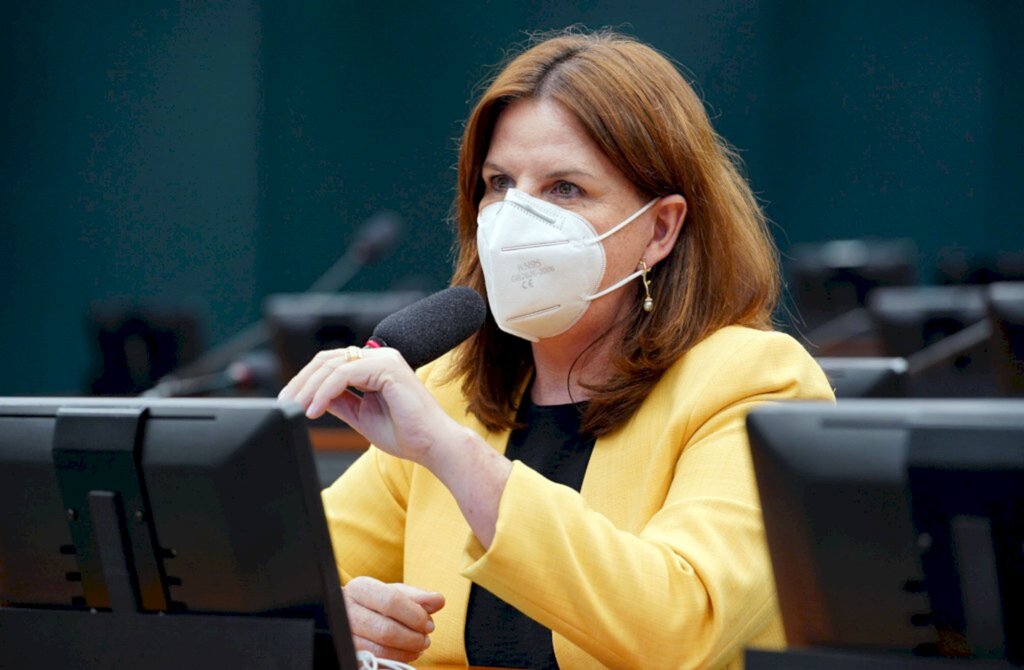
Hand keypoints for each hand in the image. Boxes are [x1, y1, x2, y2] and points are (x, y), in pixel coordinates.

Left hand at [277, 346, 460, 464]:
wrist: (434, 446)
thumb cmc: (407, 434)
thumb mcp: (362, 416)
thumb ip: (340, 402)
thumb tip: (312, 398)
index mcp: (376, 367)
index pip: (332, 364)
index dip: (306, 380)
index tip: (288, 400)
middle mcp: (380, 357)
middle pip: (327, 360)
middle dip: (301, 381)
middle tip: (284, 402)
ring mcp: (384, 359)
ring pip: (332, 365)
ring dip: (309, 388)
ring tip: (297, 408)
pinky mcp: (387, 368)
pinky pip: (343, 375)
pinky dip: (324, 392)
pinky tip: (314, 410)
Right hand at [343, 576, 444, 662]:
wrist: (352, 615)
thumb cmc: (378, 602)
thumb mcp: (397, 593)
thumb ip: (418, 597)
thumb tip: (439, 600)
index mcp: (360, 588)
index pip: (391, 601)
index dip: (415, 616)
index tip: (429, 624)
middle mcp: (346, 610)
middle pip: (386, 630)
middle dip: (412, 638)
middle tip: (426, 639)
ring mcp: (344, 633)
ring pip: (379, 650)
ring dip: (405, 652)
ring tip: (418, 647)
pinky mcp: (348, 651)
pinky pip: (374, 662)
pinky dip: (395, 660)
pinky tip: (405, 654)